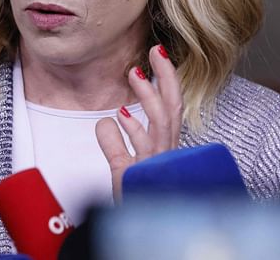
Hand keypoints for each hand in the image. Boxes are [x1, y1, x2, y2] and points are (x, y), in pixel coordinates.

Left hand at [95, 44, 182, 201]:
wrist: (140, 230)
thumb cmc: (136, 201)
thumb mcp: (123, 169)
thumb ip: (115, 145)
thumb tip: (106, 121)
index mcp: (164, 150)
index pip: (171, 109)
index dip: (166, 81)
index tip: (158, 55)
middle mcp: (166, 156)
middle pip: (173, 110)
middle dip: (167, 78)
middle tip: (156, 50)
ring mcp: (158, 166)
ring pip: (161, 125)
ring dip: (148, 98)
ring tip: (134, 74)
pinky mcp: (144, 179)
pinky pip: (138, 153)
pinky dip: (129, 133)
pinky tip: (117, 116)